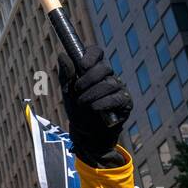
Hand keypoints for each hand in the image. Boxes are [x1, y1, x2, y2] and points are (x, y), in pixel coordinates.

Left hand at [58, 46, 132, 166]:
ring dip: (92, 94)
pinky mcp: (125, 102)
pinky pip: (116, 98)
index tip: (82, 65)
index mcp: (94, 70)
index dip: (91, 55)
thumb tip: (62, 55)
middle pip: (104, 67)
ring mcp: (119, 89)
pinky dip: (102, 103)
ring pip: (108, 83)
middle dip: (87, 79)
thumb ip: (66, 75)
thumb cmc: (79, 110)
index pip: (97, 52)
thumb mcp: (68, 93)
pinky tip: (94, 109)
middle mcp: (109, 76)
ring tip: (83, 103)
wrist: (87, 134)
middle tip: (78, 90)